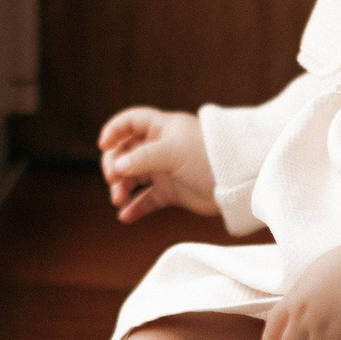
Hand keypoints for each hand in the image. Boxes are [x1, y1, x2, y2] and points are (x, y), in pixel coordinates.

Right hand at [97, 106, 217, 222]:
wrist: (237, 180)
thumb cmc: (208, 156)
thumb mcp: (173, 152)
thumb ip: (143, 158)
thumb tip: (118, 167)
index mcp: (161, 128)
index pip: (130, 122)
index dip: (114, 131)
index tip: (103, 145)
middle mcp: (160, 147)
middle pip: (125, 153)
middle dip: (115, 165)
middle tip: (114, 179)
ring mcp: (165, 170)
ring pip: (133, 178)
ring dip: (122, 188)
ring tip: (119, 200)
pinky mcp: (171, 192)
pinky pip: (147, 199)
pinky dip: (136, 208)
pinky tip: (125, 216)